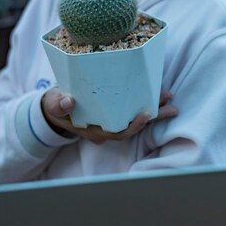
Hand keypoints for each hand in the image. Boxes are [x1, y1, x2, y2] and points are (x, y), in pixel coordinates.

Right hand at [40, 88, 177, 144]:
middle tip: (171, 107)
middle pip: (134, 126)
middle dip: (153, 118)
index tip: (146, 114)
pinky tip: (158, 93)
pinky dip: (146, 102)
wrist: (57, 107)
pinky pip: (134, 110)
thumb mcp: (54, 104)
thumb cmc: (57, 105)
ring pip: (137, 119)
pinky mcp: (116, 111)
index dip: (133, 126)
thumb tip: (68, 102)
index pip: (118, 133)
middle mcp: (107, 129)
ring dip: (155, 110)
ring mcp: (112, 121)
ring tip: (169, 99)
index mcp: (94, 130)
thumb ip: (59, 104)